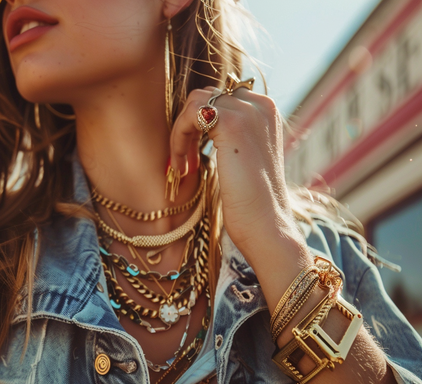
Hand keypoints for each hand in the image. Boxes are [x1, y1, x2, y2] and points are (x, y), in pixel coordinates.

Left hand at [169, 85, 301, 263]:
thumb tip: (198, 117)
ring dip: (181, 134)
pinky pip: (189, 115)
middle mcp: (260, 104)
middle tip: (185, 162)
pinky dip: (179, 139)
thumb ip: (228, 132)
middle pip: (205, 97)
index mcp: (265, 110)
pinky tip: (184, 167)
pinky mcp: (232, 123)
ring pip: (195, 103)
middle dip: (188, 128)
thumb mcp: (242, 155)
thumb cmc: (251, 198)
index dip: (198, 124)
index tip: (193, 155)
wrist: (265, 224)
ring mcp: (248, 111)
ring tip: (184, 166)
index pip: (219, 98)